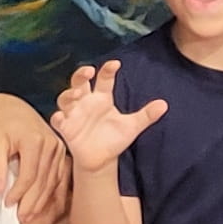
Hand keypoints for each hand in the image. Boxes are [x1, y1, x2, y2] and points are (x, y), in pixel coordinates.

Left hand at [0, 92, 73, 223]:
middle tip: (21, 218)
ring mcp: (58, 147)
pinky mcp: (60, 150)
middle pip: (43, 181)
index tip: (7, 204)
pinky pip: (58, 176)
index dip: (18, 193)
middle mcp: (51, 143)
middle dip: (32, 202)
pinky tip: (42, 203)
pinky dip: (50, 191)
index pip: (29, 175)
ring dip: (42, 200)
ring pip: (52, 180)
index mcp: (35, 141)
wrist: (9, 107)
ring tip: (30, 215)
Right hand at [53, 61, 171, 168]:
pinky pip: (58, 120)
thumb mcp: (132, 126)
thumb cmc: (114, 139)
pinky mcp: (66, 128)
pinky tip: (61, 117)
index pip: (104, 79)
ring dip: (69, 94)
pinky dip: (58, 117)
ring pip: (66, 98)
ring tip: (76, 93)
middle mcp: (86, 102)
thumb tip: (164, 104)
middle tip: (88, 70)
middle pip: (79, 82)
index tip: (115, 64)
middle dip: (81, 75)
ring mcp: (74, 114)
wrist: (102, 160)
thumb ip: (146, 115)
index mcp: (102, 98)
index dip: (108, 70)